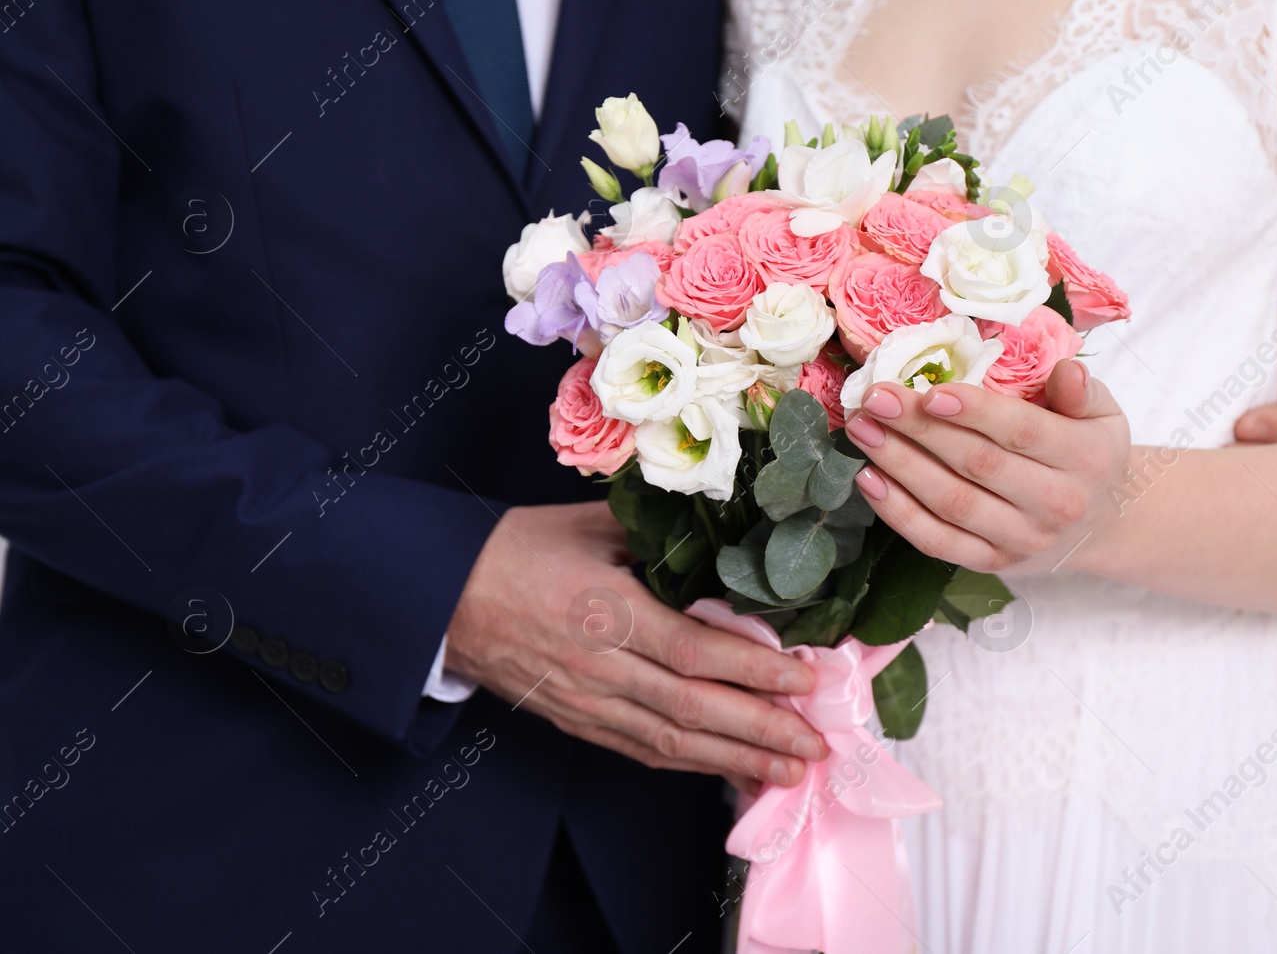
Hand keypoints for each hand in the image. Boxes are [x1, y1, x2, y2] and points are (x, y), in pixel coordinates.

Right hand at [446, 502, 827, 786]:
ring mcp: (586, 702)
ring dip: (736, 760)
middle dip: (762, 731)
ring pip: (670, 743)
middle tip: (818, 742)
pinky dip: (692, 764)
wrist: (440, 596)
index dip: (754, 670)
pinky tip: (732, 769)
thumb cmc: (517, 549)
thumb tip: (733, 540)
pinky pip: (642, 751)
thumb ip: (661, 537)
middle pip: (692, 710)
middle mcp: (599, 665)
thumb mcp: (592, 525)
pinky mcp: (577, 722)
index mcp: (606, 610)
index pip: (693, 651)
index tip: (806, 677)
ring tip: (792, 769)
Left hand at [844, 360, 1129, 572]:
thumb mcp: (1103, 413)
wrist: (1104, 523)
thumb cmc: (1089, 453)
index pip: (1021, 432)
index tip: (929, 392)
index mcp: (1084, 458)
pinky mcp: (992, 563)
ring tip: (862, 431)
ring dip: (900, 466)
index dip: (974, 412)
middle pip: (976, 464)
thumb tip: (1065, 371)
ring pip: (952, 502)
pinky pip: (938, 541)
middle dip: (919, 429)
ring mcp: (1021, 539)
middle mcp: (1055, 504)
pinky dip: (899, 513)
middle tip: (874, 400)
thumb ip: (1081, 390)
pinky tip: (869, 480)